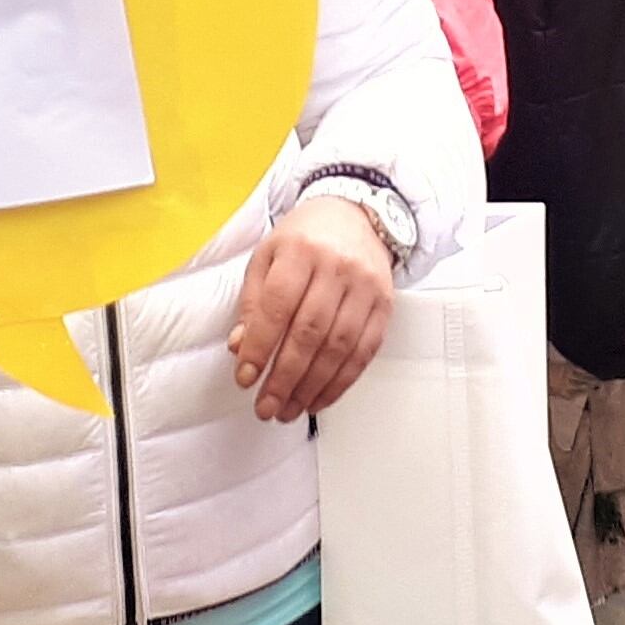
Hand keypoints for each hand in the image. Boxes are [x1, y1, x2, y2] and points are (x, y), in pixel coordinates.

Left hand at [232, 197, 395, 420]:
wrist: (356, 215)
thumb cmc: (305, 238)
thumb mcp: (267, 257)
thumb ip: (252, 302)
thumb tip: (240, 347)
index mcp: (300, 251)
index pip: (277, 306)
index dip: (260, 346)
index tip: (246, 377)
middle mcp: (336, 268)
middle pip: (309, 333)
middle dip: (285, 378)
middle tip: (266, 407)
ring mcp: (365, 287)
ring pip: (339, 348)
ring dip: (312, 387)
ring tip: (289, 409)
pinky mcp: (384, 305)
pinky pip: (364, 351)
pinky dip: (341, 382)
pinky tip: (320, 398)